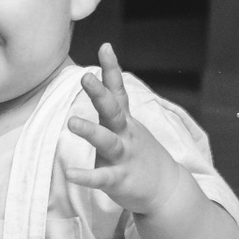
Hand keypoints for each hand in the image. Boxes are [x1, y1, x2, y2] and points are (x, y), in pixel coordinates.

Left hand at [65, 42, 187, 215]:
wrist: (167, 190)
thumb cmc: (141, 154)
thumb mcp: (129, 127)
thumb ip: (114, 106)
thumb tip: (99, 80)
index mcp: (125, 121)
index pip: (118, 91)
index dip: (111, 70)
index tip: (105, 47)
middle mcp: (125, 134)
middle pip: (113, 111)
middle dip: (99, 94)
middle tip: (85, 78)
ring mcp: (124, 156)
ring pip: (107, 141)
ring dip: (90, 131)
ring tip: (71, 122)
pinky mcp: (119, 179)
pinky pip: (102, 177)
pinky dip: (86, 176)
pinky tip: (71, 174)